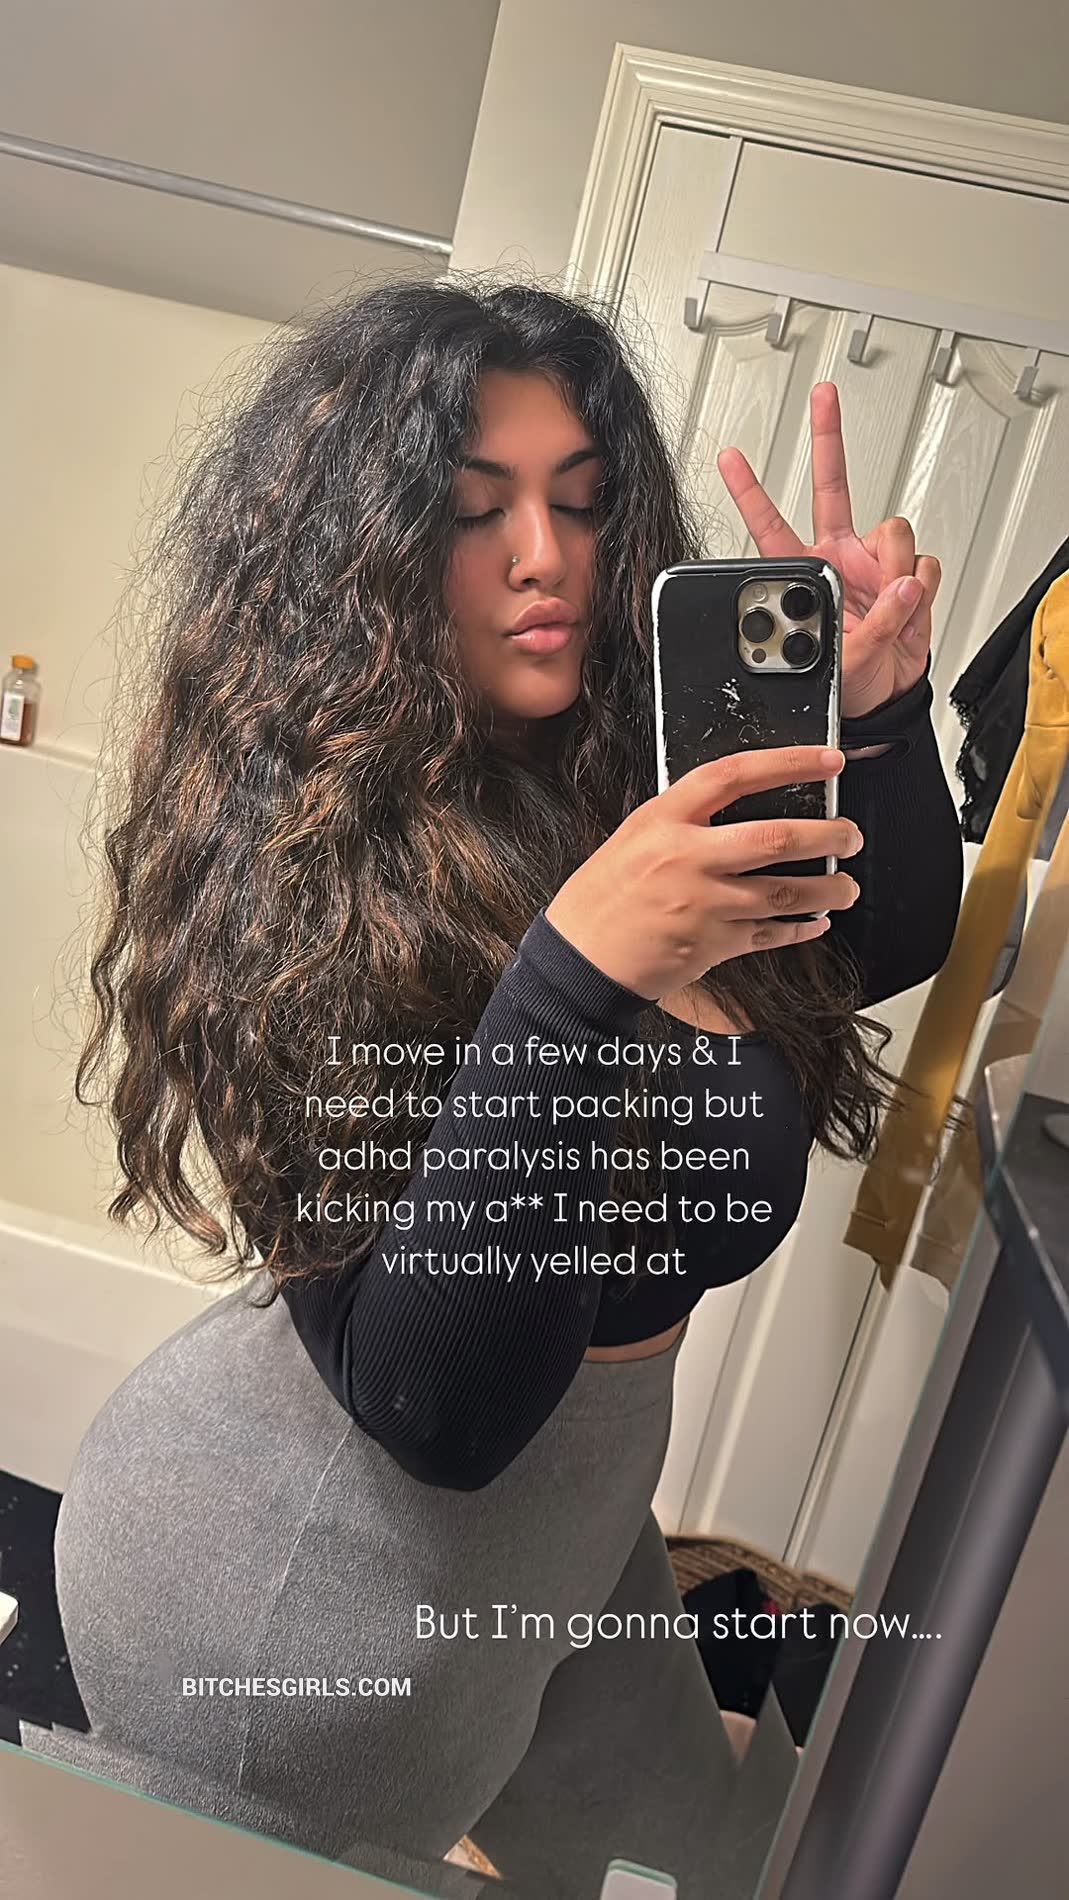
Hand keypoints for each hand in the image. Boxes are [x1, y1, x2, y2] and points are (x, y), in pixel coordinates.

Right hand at [545, 746, 861, 998]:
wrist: (579, 957)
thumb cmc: (601, 897)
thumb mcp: (634, 838)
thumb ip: (684, 820)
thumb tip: (740, 807)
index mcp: (664, 820)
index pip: (735, 775)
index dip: (789, 762)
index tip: (828, 761)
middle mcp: (687, 858)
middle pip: (775, 838)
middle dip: (827, 834)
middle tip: (850, 834)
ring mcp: (703, 904)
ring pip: (785, 893)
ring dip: (827, 889)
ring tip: (847, 886)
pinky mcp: (712, 944)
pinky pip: (769, 935)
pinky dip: (798, 929)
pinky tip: (815, 923)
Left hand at [717, 383, 941, 718]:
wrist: (884, 697)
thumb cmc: (848, 682)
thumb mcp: (845, 664)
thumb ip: (873, 626)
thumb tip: (904, 586)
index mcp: (803, 573)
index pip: (768, 524)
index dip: (749, 489)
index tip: (728, 456)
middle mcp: (836, 555)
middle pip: (832, 484)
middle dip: (829, 437)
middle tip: (823, 396)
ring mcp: (872, 562)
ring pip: (894, 530)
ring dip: (897, 570)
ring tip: (890, 610)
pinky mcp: (908, 574)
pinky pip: (924, 565)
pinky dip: (923, 591)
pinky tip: (909, 611)